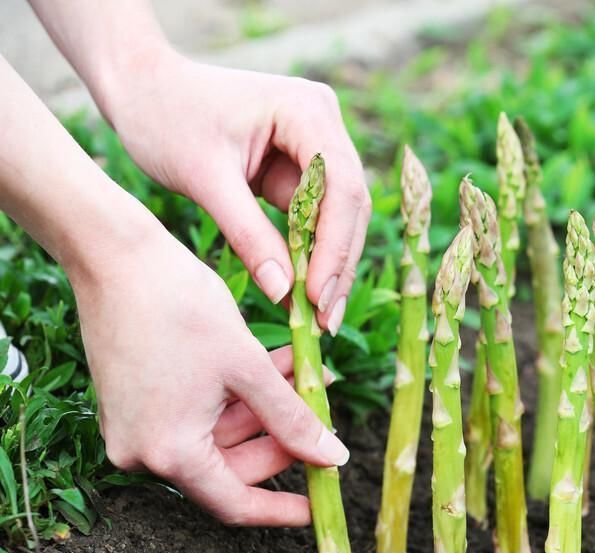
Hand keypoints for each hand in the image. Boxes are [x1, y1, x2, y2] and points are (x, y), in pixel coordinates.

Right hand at [74, 221, 349, 525]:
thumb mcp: (247, 367)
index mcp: (168, 452)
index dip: (281, 509)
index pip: (234, 502)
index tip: (319, 506)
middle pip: (230, 466)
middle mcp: (143, 451)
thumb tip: (333, 458)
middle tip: (324, 409)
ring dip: (266, 408)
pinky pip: (198, 413)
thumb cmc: (180, 306)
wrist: (115, 255)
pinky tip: (275, 364)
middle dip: (283, 438)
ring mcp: (136, 426)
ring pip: (219, 433)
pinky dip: (238, 395)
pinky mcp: (135, 402)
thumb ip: (292, 419)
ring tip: (308, 371)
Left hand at [99, 51, 369, 334]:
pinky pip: (315, 214)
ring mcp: (316, 142)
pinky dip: (308, 251)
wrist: (140, 88)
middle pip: (349, 202)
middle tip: (326, 319)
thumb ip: (248, 234)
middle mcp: (323, 122)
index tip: (317, 296)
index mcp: (307, 110)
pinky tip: (302, 293)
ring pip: (338, 213)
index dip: (335, 245)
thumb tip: (284, 293)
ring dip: (328, 262)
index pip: (340, 186)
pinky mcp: (300, 163)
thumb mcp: (205, 179)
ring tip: (318, 316)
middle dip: (337, 262)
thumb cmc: (164, 118)